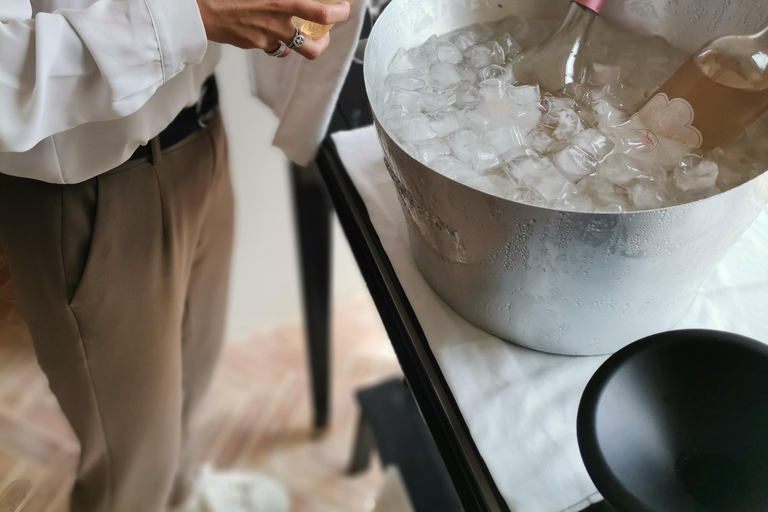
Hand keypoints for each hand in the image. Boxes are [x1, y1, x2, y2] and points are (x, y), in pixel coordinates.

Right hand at [196, 0, 350, 59]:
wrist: (197, 7)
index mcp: (281, 1)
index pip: (322, 14)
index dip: (339, 13)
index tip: (344, 8)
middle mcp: (277, 22)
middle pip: (315, 47)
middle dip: (325, 42)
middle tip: (327, 33)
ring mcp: (266, 37)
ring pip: (293, 49)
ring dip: (301, 43)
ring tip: (301, 34)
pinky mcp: (253, 44)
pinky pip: (272, 46)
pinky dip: (276, 40)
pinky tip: (270, 29)